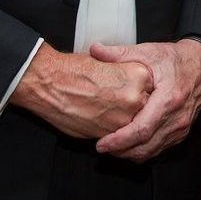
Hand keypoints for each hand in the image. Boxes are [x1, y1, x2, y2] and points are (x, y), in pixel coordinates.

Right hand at [10, 41, 152, 139]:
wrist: (50, 83)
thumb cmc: (73, 70)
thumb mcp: (107, 62)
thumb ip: (123, 72)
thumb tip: (131, 83)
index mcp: (139, 75)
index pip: (150, 87)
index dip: (141, 90)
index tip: (134, 91)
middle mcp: (137, 98)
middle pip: (146, 107)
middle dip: (136, 107)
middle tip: (121, 104)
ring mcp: (125, 118)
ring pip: (134, 124)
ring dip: (128, 123)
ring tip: (111, 114)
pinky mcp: (111, 134)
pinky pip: (121, 137)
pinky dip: (116, 134)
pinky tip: (104, 123)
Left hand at [90, 38, 200, 162]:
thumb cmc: (175, 59)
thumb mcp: (148, 51)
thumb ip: (120, 53)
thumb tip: (95, 49)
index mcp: (168, 99)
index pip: (142, 129)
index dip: (120, 140)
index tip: (102, 144)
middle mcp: (177, 117)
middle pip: (146, 146)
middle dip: (121, 151)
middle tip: (102, 147)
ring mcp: (181, 127)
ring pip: (153, 151)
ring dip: (131, 153)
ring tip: (112, 147)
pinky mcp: (182, 132)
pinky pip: (161, 148)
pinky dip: (143, 150)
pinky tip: (130, 144)